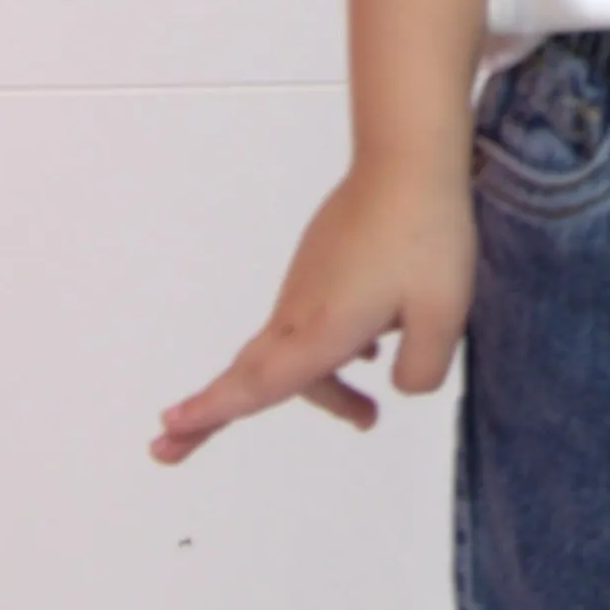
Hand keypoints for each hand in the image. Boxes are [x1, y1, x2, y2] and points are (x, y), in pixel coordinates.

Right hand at [152, 157, 475, 456]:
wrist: (407, 162)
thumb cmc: (424, 236)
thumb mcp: (443, 317)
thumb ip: (420, 370)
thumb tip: (400, 385)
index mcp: (323, 328)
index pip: (259, 383)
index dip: (212, 411)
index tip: (167, 427)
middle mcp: (302, 311)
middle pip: (252, 374)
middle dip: (210, 412)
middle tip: (166, 447)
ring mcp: (306, 285)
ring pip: (293, 352)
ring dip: (321, 389)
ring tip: (363, 415)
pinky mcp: (320, 266)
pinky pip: (309, 324)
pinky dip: (327, 353)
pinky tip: (367, 353)